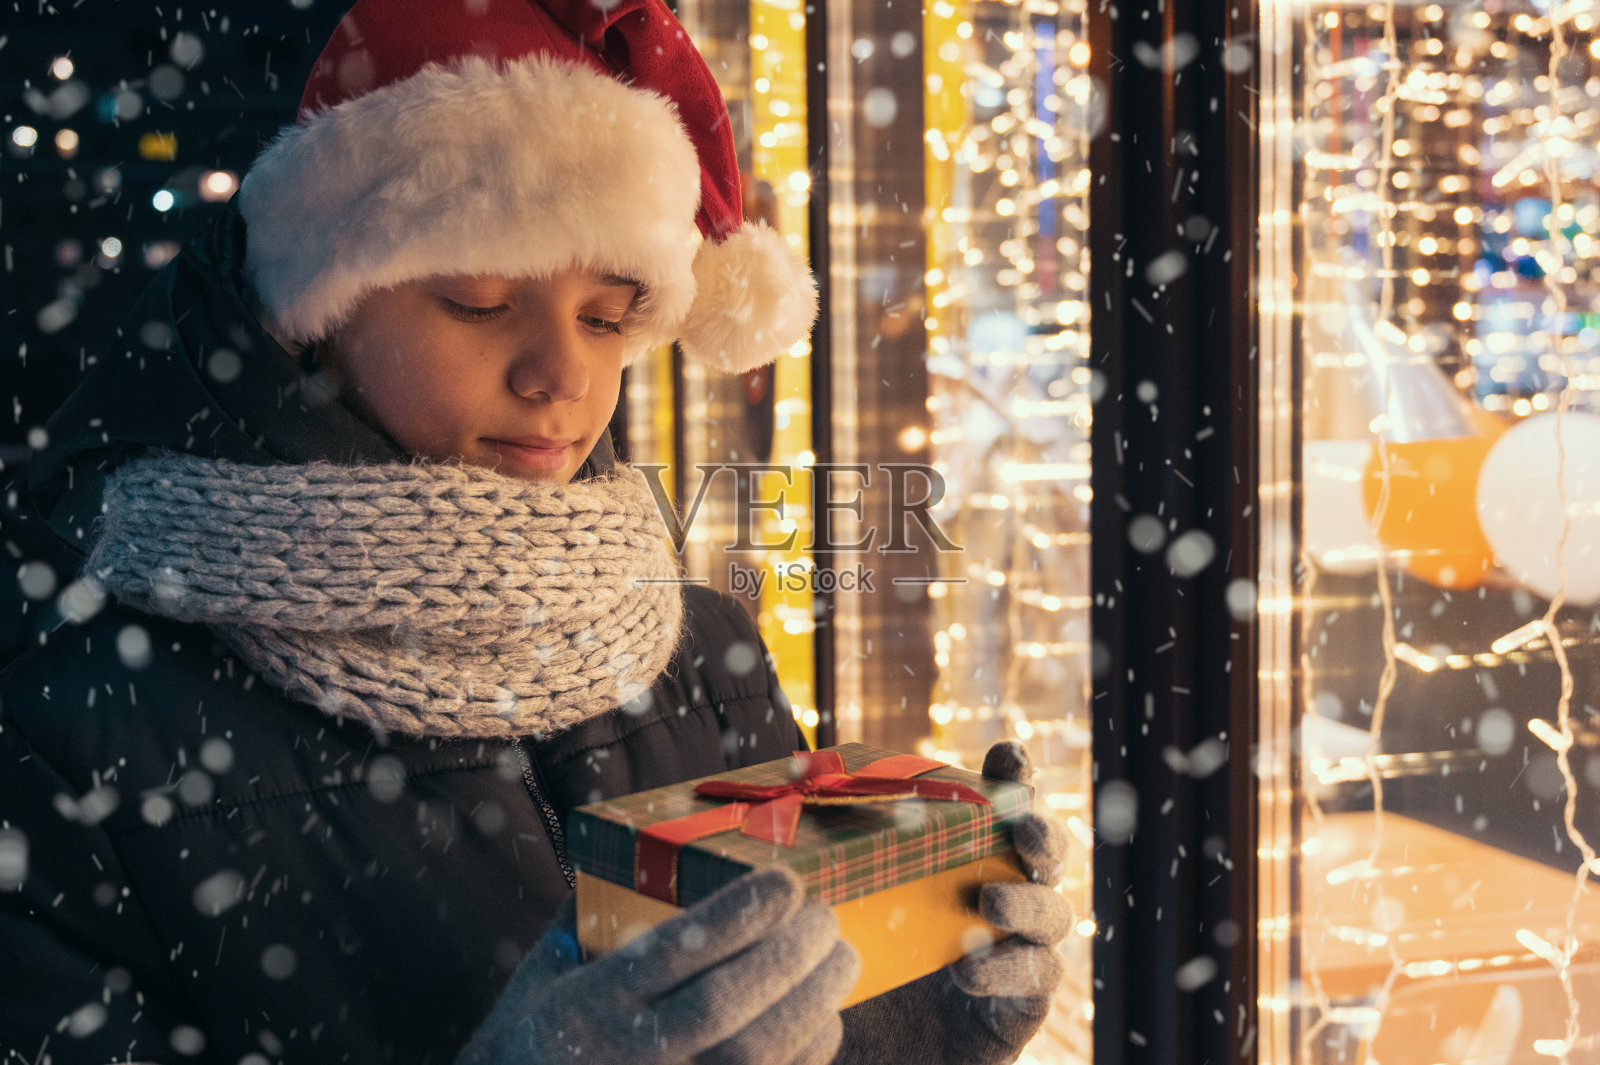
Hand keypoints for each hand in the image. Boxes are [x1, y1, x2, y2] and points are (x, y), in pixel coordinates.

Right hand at [459, 866, 859, 1064]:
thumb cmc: (530, 1044)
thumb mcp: (539, 976)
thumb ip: (586, 916)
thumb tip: (644, 854)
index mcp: (586, 1007)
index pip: (674, 953)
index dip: (738, 914)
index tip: (787, 881)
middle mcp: (630, 1057)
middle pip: (725, 1002)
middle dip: (790, 954)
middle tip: (826, 918)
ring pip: (757, 1053)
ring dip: (813, 1001)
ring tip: (842, 959)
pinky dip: (808, 1053)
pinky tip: (825, 1017)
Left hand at [833, 740, 1072, 1064]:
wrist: (847, 1060)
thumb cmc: (840, 980)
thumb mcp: (832, 911)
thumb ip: (833, 857)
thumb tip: (795, 778)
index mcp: (962, 868)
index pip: (1000, 814)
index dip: (1014, 781)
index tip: (1008, 755)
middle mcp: (1000, 905)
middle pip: (1047, 857)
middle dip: (1045, 834)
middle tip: (1025, 828)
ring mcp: (1016, 959)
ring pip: (1055, 917)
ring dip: (1029, 903)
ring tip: (991, 900)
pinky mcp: (1016, 1014)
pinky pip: (1035, 985)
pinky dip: (1010, 971)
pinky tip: (969, 970)